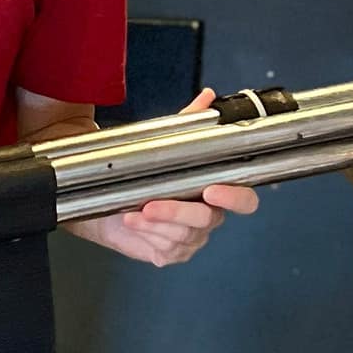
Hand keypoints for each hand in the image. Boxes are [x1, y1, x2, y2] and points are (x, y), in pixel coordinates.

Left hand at [71, 87, 259, 267]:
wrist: (109, 204)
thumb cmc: (143, 177)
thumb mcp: (166, 146)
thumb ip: (190, 123)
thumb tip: (207, 98)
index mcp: (217, 192)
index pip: (244, 200)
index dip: (234, 198)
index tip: (213, 190)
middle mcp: (209, 218)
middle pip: (206, 219)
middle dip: (177, 211)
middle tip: (152, 204)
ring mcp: (192, 238)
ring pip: (182, 235)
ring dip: (155, 222)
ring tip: (135, 210)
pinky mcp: (172, 253)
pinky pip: (165, 247)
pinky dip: (147, 234)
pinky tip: (133, 222)